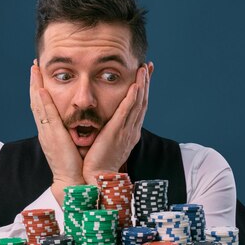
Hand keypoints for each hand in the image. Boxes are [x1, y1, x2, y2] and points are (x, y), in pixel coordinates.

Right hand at [29, 64, 84, 204]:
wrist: (73, 181)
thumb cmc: (75, 165)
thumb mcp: (72, 144)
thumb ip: (72, 131)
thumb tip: (78, 122)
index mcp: (50, 132)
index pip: (42, 107)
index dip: (38, 90)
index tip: (39, 75)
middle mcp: (45, 130)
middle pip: (36, 102)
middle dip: (34, 82)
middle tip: (33, 65)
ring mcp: (47, 133)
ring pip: (38, 105)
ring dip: (35, 85)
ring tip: (34, 69)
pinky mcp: (54, 136)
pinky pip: (47, 116)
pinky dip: (42, 101)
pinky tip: (40, 88)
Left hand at [82, 63, 150, 183]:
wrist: (96, 178)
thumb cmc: (97, 164)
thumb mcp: (106, 143)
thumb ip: (107, 131)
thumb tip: (102, 123)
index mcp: (129, 133)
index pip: (138, 107)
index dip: (142, 90)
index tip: (143, 76)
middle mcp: (131, 130)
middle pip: (142, 102)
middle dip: (146, 83)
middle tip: (147, 66)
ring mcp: (126, 131)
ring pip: (138, 103)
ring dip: (141, 85)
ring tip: (143, 69)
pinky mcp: (117, 132)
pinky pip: (127, 111)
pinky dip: (133, 97)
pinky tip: (136, 85)